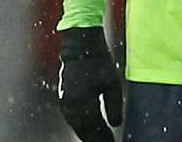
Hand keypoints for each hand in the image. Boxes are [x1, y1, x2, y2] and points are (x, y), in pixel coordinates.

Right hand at [56, 27, 122, 141]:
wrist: (80, 48)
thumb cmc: (99, 63)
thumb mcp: (112, 83)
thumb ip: (114, 105)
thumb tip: (116, 124)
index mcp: (83, 102)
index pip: (95, 128)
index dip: (104, 138)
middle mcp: (71, 106)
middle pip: (85, 131)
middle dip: (96, 139)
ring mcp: (66, 105)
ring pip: (78, 128)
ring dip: (89, 136)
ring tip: (101, 140)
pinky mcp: (65, 102)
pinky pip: (74, 121)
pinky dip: (82, 129)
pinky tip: (90, 132)